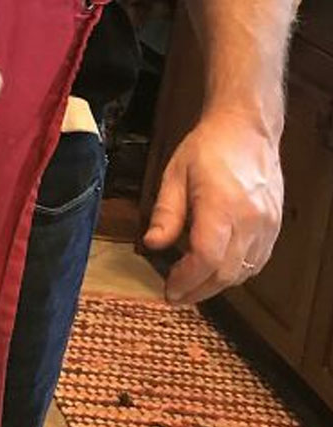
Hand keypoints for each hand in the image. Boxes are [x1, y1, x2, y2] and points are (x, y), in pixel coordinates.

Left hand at [143, 111, 283, 304]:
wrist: (247, 130)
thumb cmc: (207, 149)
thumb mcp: (174, 175)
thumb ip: (166, 213)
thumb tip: (152, 244)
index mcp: (222, 206)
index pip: (206, 258)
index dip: (187, 280)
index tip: (169, 290)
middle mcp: (251, 220)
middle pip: (226, 272)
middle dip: (199, 290)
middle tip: (176, 296)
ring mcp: (267, 224)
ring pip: (244, 271)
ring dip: (216, 284)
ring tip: (191, 284)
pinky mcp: (275, 225)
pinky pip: (257, 262)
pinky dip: (236, 272)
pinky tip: (216, 269)